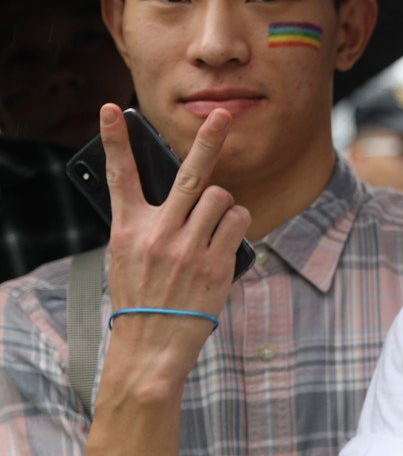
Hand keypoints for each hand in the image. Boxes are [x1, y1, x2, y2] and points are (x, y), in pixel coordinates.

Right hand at [102, 105, 250, 382]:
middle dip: (208, 140)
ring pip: (221, 198)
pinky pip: (237, 222)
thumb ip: (147, 224)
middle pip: (189, 175)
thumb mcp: (127, 258)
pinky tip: (226, 239)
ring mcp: (187, 247)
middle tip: (223, 114)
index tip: (111, 109)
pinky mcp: (214, 262)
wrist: (150, 346)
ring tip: (214, 224)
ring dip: (224, 205)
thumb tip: (179, 196)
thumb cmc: (142, 298)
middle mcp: (157, 233)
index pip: (119, 176)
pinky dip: (236, 224)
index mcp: (128, 229)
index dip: (116, 140)